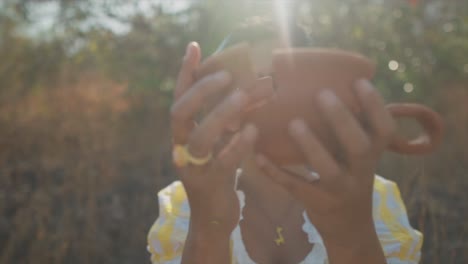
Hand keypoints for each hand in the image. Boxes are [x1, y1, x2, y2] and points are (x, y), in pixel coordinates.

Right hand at [171, 42, 268, 234]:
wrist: (213, 220)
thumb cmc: (219, 177)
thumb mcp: (218, 146)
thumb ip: (225, 122)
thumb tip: (246, 89)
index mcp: (181, 136)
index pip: (179, 99)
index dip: (185, 74)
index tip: (195, 47)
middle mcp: (181, 149)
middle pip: (180, 114)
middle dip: (201, 91)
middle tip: (227, 74)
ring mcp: (193, 169)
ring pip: (199, 138)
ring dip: (221, 114)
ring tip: (244, 96)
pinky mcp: (210, 186)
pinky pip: (223, 163)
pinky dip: (238, 145)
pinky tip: (253, 131)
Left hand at [255, 80, 394, 244]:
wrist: (350, 228)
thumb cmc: (351, 179)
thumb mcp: (359, 158)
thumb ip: (352, 132)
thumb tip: (333, 88)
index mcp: (374, 156)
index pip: (385, 130)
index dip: (376, 106)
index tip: (359, 82)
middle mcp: (361, 173)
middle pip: (359, 146)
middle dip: (342, 120)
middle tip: (322, 94)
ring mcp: (339, 191)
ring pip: (328, 170)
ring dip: (311, 146)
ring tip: (294, 124)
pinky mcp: (317, 203)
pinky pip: (295, 187)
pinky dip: (276, 172)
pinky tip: (258, 156)